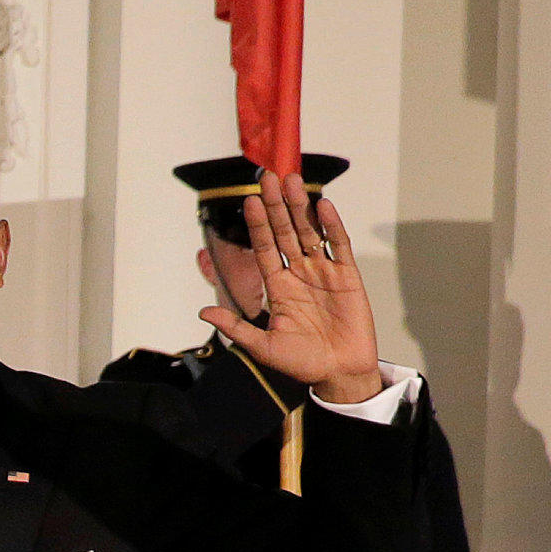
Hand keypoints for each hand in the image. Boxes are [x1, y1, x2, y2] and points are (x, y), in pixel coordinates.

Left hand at [207, 168, 383, 404]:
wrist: (337, 373)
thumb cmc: (300, 363)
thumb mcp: (262, 346)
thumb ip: (235, 327)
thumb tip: (203, 311)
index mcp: (278, 287)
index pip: (265, 249)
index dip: (257, 226)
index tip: (248, 201)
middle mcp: (299, 273)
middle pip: (285, 232)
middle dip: (276, 206)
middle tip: (268, 178)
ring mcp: (323, 272)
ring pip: (309, 232)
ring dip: (300, 207)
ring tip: (292, 180)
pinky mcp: (347, 275)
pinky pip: (338, 245)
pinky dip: (331, 225)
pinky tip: (322, 206)